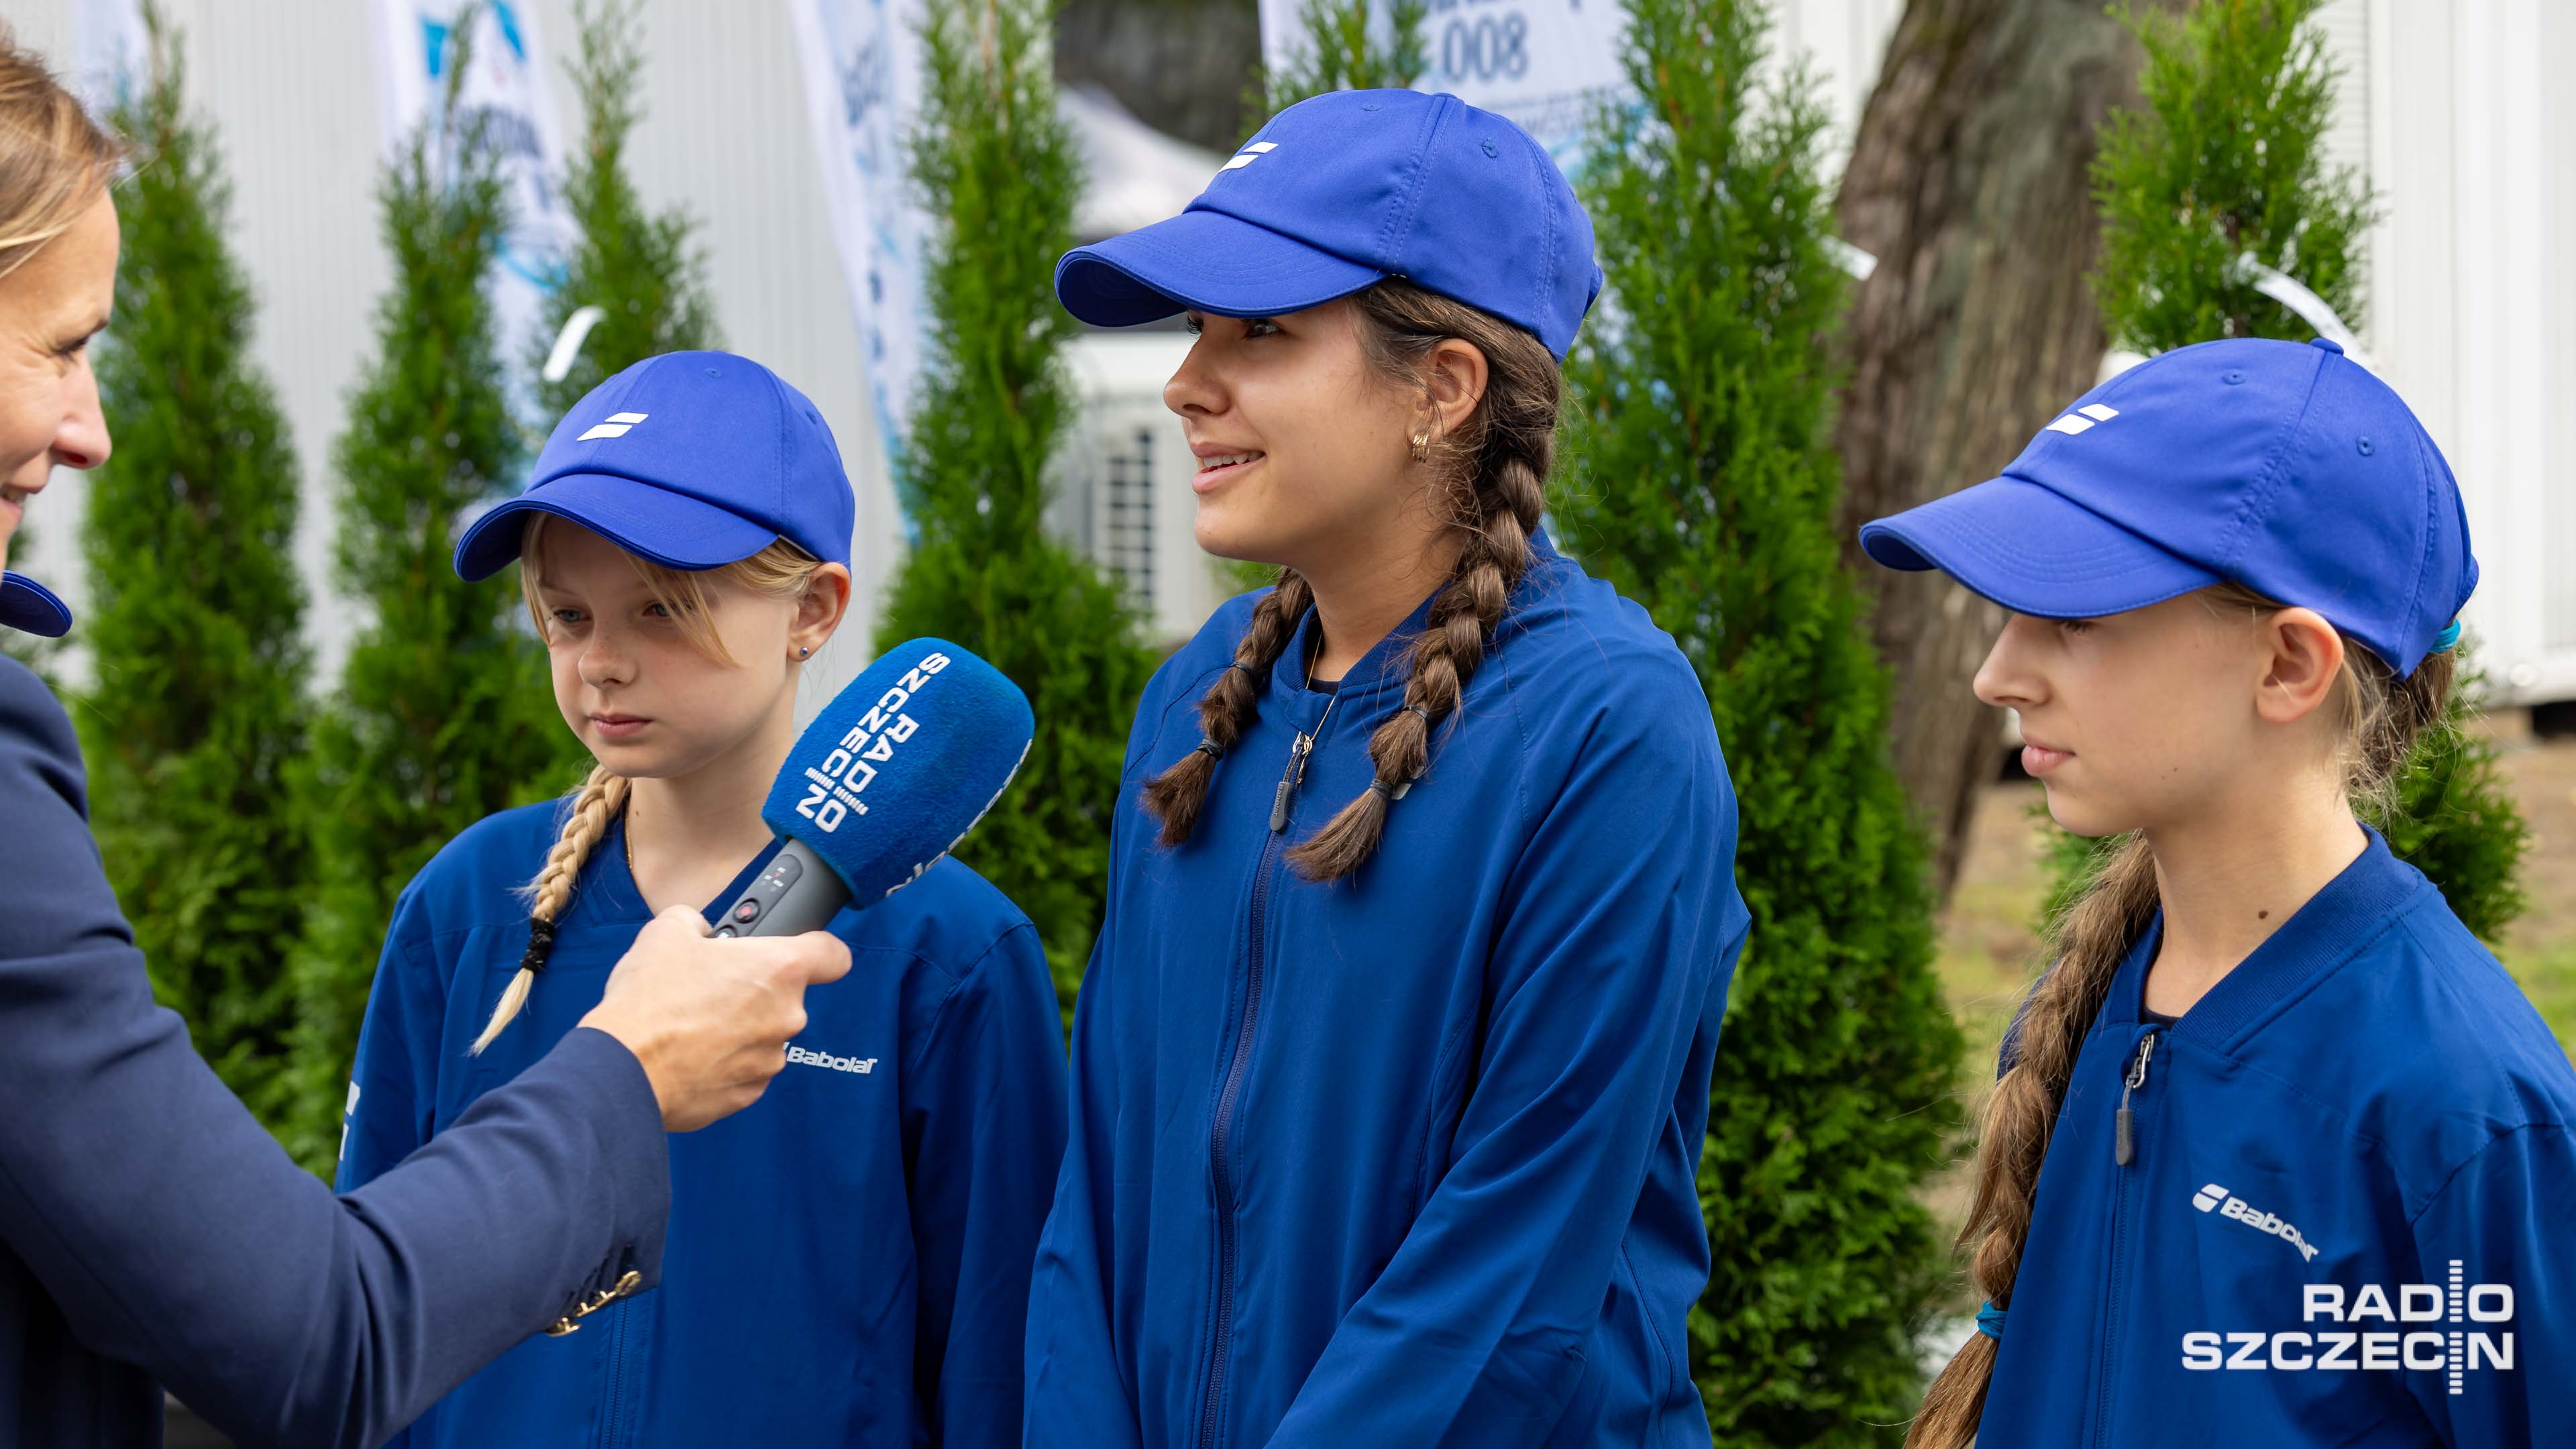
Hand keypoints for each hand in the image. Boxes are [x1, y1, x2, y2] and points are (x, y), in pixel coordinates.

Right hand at [578, 906, 852, 1131]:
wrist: (622, 1069)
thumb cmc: (649, 1000)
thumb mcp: (666, 932)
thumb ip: (696, 921)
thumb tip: (700, 930)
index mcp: (779, 970)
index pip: (833, 955)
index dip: (819, 949)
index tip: (804, 950)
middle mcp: (786, 1017)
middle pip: (785, 996)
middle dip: (753, 991)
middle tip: (711, 988)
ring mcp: (770, 1060)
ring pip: (762, 1035)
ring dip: (737, 1029)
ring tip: (690, 1024)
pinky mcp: (748, 1094)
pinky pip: (744, 1068)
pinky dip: (722, 1062)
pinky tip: (688, 1055)